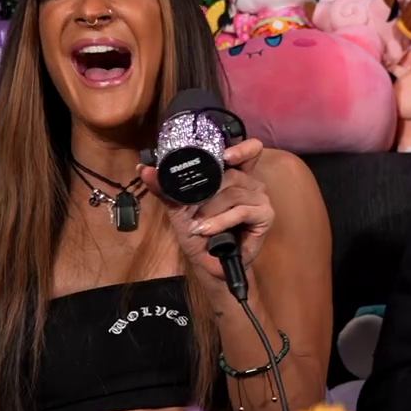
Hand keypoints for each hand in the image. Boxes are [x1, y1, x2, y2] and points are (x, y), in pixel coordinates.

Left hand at [138, 137, 275, 278]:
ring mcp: (260, 198)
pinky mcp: (265, 215)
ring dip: (211, 212)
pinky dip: (222, 221)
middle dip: (207, 195)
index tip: (225, 156)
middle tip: (193, 212)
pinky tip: (209, 230)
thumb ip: (165, 187)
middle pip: (232, 175)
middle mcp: (250, 182)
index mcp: (234, 174)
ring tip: (198, 226)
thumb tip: (144, 169)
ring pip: (234, 194)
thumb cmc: (198, 232)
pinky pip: (242, 211)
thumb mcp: (178, 207)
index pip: (249, 150)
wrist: (208, 261)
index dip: (241, 149)